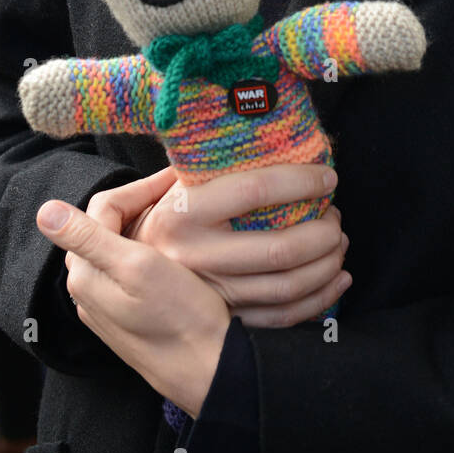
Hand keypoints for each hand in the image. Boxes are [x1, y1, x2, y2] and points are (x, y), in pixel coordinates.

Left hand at [36, 197, 229, 418]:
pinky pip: (130, 267)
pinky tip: (176, 246)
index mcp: (85, 274)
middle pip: (108, 225)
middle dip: (142, 201)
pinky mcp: (128, 314)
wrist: (209, 369)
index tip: (178, 176)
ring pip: (119, 245)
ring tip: (181, 211)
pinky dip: (150, 246)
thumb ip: (88, 237)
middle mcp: (88, 289)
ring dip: (146, 222)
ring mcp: (107, 304)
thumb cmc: (179, 316)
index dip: (141, 186)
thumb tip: (43, 210)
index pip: (104, 207)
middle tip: (182, 189)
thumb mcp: (137, 268)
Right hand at [84, 164, 351, 327]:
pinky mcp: (223, 319)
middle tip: (337, 216)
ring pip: (287, 286)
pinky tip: (337, 279)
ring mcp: (211, 294)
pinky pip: (282, 317)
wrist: (115, 278)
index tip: (327, 177)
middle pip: (280, 248)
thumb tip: (255, 132)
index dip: (300, 181)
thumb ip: (199, 166)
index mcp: (181, 215)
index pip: (254, 189)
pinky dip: (319, 300)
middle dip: (323, 231)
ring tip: (339, 242)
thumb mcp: (161, 187)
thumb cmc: (151, 220)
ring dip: (326, 263)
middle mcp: (196, 257)